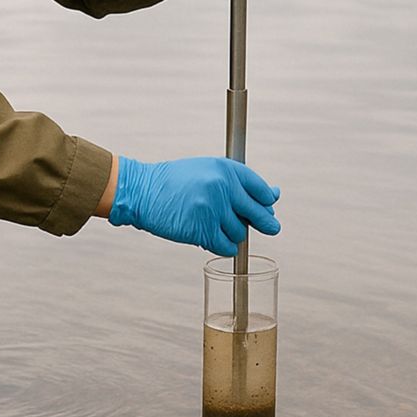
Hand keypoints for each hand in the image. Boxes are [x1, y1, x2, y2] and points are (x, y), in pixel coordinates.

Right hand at [108, 156, 280, 255]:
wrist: (143, 191)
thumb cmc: (175, 181)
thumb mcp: (208, 170)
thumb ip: (238, 182)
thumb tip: (273, 195)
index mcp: (226, 169)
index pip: (261, 189)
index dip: (267, 202)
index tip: (268, 208)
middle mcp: (222, 187)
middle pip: (258, 213)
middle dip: (267, 223)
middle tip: (272, 228)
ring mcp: (213, 209)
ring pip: (241, 232)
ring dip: (233, 234)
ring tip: (215, 225)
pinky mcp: (202, 230)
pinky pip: (227, 246)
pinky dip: (224, 246)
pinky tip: (214, 239)